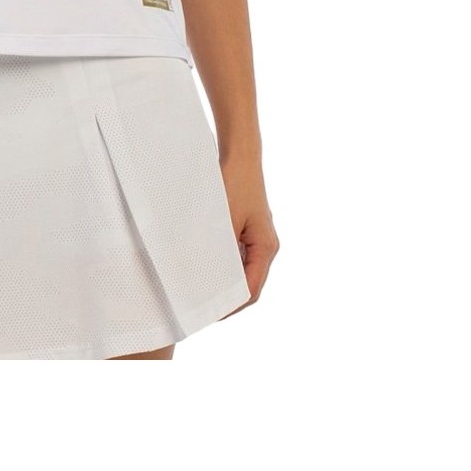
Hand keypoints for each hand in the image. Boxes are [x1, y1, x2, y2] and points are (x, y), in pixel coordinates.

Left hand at [217, 153, 278, 316]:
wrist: (240, 156)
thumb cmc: (233, 184)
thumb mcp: (223, 219)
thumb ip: (219, 249)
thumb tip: (208, 276)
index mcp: (265, 247)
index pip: (252, 289)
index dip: (233, 306)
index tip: (212, 315)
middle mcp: (266, 246)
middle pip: (250, 283)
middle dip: (229, 298)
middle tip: (204, 308)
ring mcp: (259, 238)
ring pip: (245, 270)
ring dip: (227, 282)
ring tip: (203, 292)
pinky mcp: (250, 230)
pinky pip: (240, 257)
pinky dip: (226, 266)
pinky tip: (207, 268)